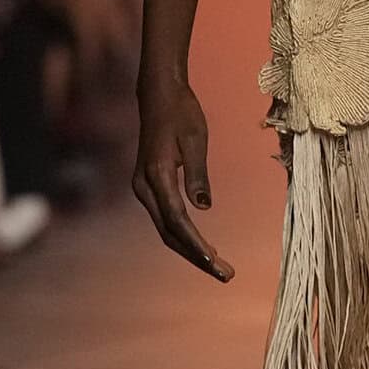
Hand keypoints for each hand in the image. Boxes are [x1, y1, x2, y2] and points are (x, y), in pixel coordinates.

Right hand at [134, 80, 232, 281]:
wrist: (159, 94)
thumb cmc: (181, 112)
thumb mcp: (196, 140)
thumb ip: (198, 175)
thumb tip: (203, 208)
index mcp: (156, 175)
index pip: (178, 222)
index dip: (197, 246)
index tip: (216, 264)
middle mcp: (144, 186)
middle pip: (170, 233)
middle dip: (197, 256)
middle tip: (225, 274)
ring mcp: (143, 187)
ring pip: (166, 229)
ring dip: (190, 249)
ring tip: (218, 266)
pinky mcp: (148, 186)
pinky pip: (165, 218)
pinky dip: (183, 235)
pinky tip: (202, 246)